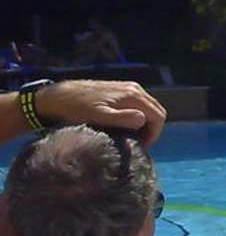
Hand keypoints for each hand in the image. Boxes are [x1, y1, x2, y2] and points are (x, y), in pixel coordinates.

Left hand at [37, 80, 166, 146]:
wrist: (58, 96)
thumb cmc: (76, 109)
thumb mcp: (98, 116)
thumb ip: (122, 118)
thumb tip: (143, 120)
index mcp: (133, 95)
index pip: (158, 116)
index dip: (154, 134)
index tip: (142, 147)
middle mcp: (135, 89)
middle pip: (156, 111)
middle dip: (152, 129)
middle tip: (139, 144)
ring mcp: (128, 88)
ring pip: (148, 107)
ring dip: (145, 123)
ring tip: (132, 137)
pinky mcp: (121, 89)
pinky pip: (139, 104)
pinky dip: (138, 116)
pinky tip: (125, 126)